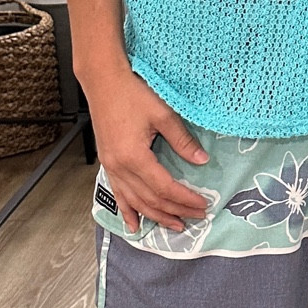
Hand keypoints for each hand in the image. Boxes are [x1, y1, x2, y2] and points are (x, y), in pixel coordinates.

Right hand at [84, 63, 209, 232]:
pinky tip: (134, 224)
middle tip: (196, 217)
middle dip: (175, 211)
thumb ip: (183, 141)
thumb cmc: (133, 93)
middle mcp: (120, 168)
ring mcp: (111, 167)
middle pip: (151, 199)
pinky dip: (128, 210)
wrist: (104, 82)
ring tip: (174, 225)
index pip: (165, 188)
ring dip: (155, 216)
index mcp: (134, 157)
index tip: (203, 204)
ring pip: (135, 201)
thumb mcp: (163, 114)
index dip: (184, 199)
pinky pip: (118, 194)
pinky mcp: (108, 163)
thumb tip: (202, 161)